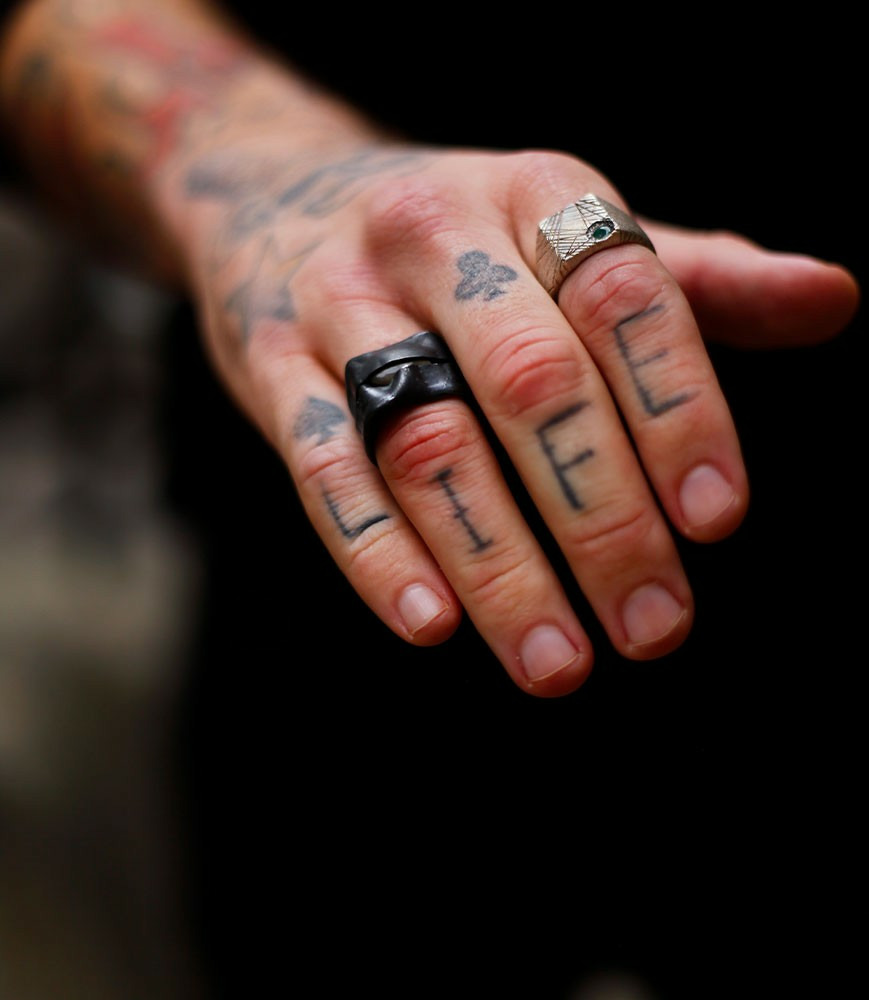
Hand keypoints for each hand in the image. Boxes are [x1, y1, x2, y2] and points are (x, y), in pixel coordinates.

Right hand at [175, 141, 857, 695]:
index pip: (624, 294)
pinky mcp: (269, 370)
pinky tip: (430, 626)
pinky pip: (325, 469)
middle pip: (530, 383)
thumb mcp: (568, 228)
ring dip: (499, 566)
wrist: (269, 193)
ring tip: (557, 665)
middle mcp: (433, 235)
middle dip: (600, 517)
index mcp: (531, 192)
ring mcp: (339, 303)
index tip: (718, 522)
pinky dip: (376, 551)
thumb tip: (836, 298)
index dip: (678, 407)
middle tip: (655, 629)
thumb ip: (692, 277)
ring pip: (428, 444)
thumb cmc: (460, 238)